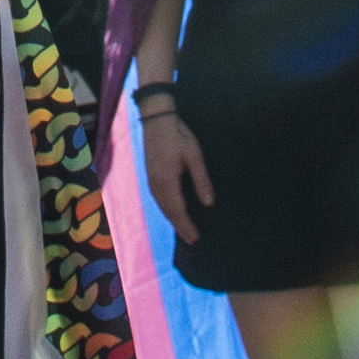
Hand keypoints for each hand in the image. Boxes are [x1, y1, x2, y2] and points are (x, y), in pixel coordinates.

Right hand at [140, 105, 212, 233]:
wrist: (156, 119)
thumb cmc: (178, 135)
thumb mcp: (194, 156)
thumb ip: (201, 180)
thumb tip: (208, 203)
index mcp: (167, 180)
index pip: (177, 210)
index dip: (186, 225)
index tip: (195, 237)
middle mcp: (156, 183)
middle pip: (168, 211)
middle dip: (179, 226)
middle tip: (191, 239)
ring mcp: (150, 179)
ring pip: (161, 206)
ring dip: (172, 219)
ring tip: (183, 230)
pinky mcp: (150, 174)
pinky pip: (157, 198)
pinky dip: (166, 209)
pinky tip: (172, 211)